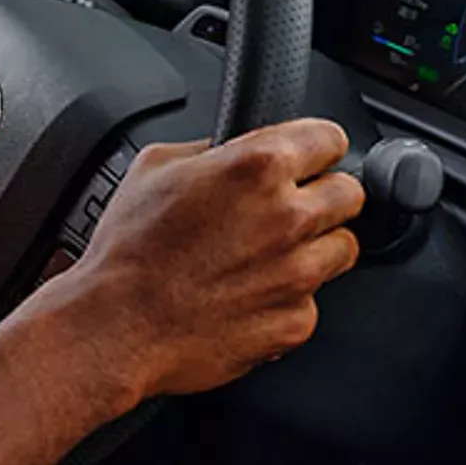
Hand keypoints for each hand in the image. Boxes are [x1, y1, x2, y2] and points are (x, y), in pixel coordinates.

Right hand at [42, 119, 363, 401]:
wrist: (115, 325)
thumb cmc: (126, 251)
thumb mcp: (152, 168)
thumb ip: (209, 150)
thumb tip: (229, 150)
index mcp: (257, 167)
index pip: (329, 138)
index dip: (314, 147)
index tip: (308, 158)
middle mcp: (289, 216)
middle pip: (350, 193)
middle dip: (321, 197)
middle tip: (283, 210)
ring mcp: (299, 274)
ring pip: (342, 248)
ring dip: (312, 248)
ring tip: (263, 257)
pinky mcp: (296, 321)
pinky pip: (311, 301)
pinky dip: (286, 298)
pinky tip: (246, 295)